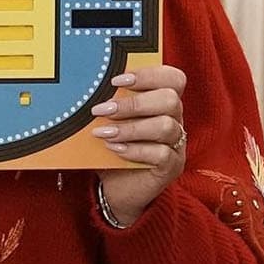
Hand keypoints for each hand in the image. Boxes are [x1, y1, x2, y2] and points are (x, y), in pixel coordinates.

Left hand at [93, 64, 188, 225]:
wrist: (117, 189)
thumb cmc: (113, 149)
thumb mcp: (110, 123)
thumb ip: (109, 105)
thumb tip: (86, 87)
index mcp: (163, 103)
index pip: (173, 79)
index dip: (149, 75)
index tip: (116, 81)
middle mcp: (175, 121)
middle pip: (170, 100)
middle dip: (134, 103)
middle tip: (104, 109)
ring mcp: (177, 145)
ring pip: (165, 126)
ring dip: (130, 128)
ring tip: (104, 133)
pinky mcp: (172, 167)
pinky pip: (162, 154)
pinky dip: (135, 150)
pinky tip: (115, 150)